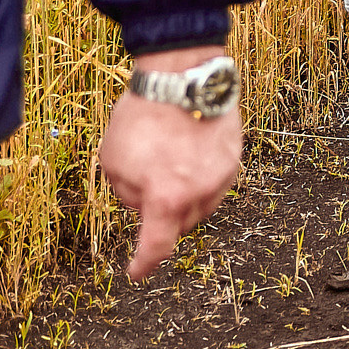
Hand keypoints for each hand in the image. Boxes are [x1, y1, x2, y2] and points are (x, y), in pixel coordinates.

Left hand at [99, 46, 242, 280]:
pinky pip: (215, 181)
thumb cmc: (143, 117)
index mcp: (167, 198)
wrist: (183, 76)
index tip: (136, 272)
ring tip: (168, 165)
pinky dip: (200, 177)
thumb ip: (127, 193)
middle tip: (146, 190)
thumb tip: (144, 203)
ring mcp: (222, 174)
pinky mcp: (234, 156)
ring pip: (202, 205)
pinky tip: (186, 153)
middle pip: (181, 225)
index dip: (144, 264)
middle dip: (162, 217)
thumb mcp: (113, 162)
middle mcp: (200, 192)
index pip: (157, 247)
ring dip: (184, 198)